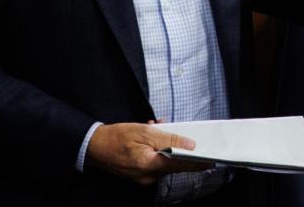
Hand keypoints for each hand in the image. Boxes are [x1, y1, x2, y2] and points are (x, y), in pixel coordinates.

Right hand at [85, 122, 208, 184]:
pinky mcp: (139, 173)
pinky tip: (150, 134)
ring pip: (163, 160)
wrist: (93, 145)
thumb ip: (168, 139)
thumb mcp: (145, 132)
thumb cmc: (116, 137)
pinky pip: (154, 161)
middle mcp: (148, 176)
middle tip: (176, 130)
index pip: (180, 165)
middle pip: (172, 163)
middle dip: (176, 146)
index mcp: (150, 166)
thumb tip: (188, 145)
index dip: (196, 162)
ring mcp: (143, 176)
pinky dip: (155, 149)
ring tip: (155, 128)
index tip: (210, 161)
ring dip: (164, 144)